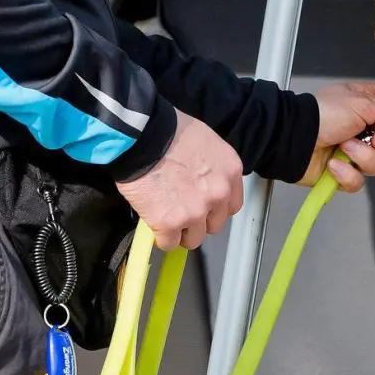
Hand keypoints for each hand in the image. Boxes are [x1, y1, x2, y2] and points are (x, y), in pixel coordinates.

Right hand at [117, 111, 243, 249]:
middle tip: (181, 210)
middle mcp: (218, 195)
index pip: (232, 205)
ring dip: (180, 232)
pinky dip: (161, 237)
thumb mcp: (204, 141)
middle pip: (214, 225)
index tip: (203, 206)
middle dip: (198, 221)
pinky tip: (154, 224)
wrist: (143, 137)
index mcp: (230, 172)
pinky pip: (169, 243)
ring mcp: (196, 212)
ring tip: (166, 218)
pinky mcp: (170, 223)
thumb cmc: (168, 131)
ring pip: (194, 239)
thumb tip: (201, 178)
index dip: (215, 208)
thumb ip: (210, 167)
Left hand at [299, 82, 374, 192]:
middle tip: (371, 138)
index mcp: (368, 104)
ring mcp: (353, 151)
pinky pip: (358, 181)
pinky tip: (334, 166)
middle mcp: (364, 127)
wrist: (290, 139)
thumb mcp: (362, 104)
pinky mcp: (343, 173)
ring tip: (344, 148)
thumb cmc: (322, 114)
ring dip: (362, 157)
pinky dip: (347, 174)